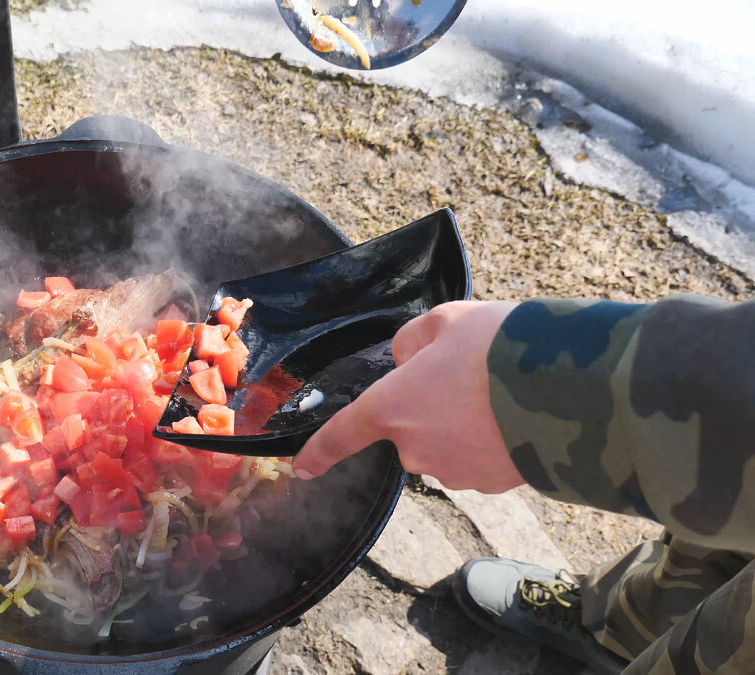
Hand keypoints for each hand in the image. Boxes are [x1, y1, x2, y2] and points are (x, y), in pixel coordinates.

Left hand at [293, 300, 524, 492]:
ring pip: (446, 444)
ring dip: (463, 423)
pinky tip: (517, 415)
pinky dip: (491, 439)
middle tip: (468, 374)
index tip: (302, 469)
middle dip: (430, 405)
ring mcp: (455, 472)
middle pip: (410, 428)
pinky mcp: (492, 485)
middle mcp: (415, 449)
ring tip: (500, 392)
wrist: (570, 391)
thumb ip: (414, 341)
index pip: (343, 434)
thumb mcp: (446, 320)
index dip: (320, 452)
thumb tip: (408, 360)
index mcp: (392, 408)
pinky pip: (479, 459)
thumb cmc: (499, 348)